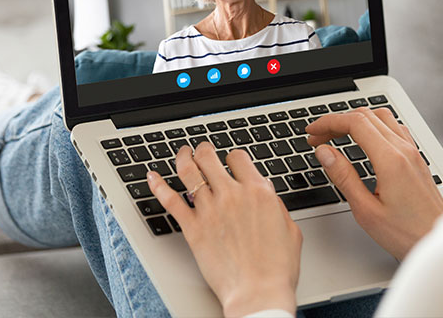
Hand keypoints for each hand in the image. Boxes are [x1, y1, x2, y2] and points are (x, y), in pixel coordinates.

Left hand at [149, 142, 301, 316]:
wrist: (258, 292)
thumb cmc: (277, 268)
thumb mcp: (290, 229)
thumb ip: (276, 206)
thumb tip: (267, 196)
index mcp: (258, 192)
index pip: (239, 158)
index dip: (233, 157)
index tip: (231, 162)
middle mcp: (232, 194)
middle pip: (210, 157)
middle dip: (205, 150)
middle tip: (203, 150)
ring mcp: (210, 210)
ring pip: (189, 171)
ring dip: (183, 157)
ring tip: (182, 153)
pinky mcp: (193, 228)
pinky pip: (170, 200)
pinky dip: (158, 185)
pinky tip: (153, 177)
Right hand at [306, 107, 442, 259]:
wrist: (437, 242)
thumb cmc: (407, 234)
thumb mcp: (366, 210)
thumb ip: (344, 177)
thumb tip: (325, 153)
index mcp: (391, 160)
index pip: (355, 123)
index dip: (328, 122)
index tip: (312, 131)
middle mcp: (404, 150)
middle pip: (366, 116)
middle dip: (337, 121)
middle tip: (318, 137)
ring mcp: (413, 152)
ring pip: (381, 117)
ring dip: (356, 120)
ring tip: (337, 135)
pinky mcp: (417, 159)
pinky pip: (394, 128)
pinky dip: (374, 126)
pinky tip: (364, 140)